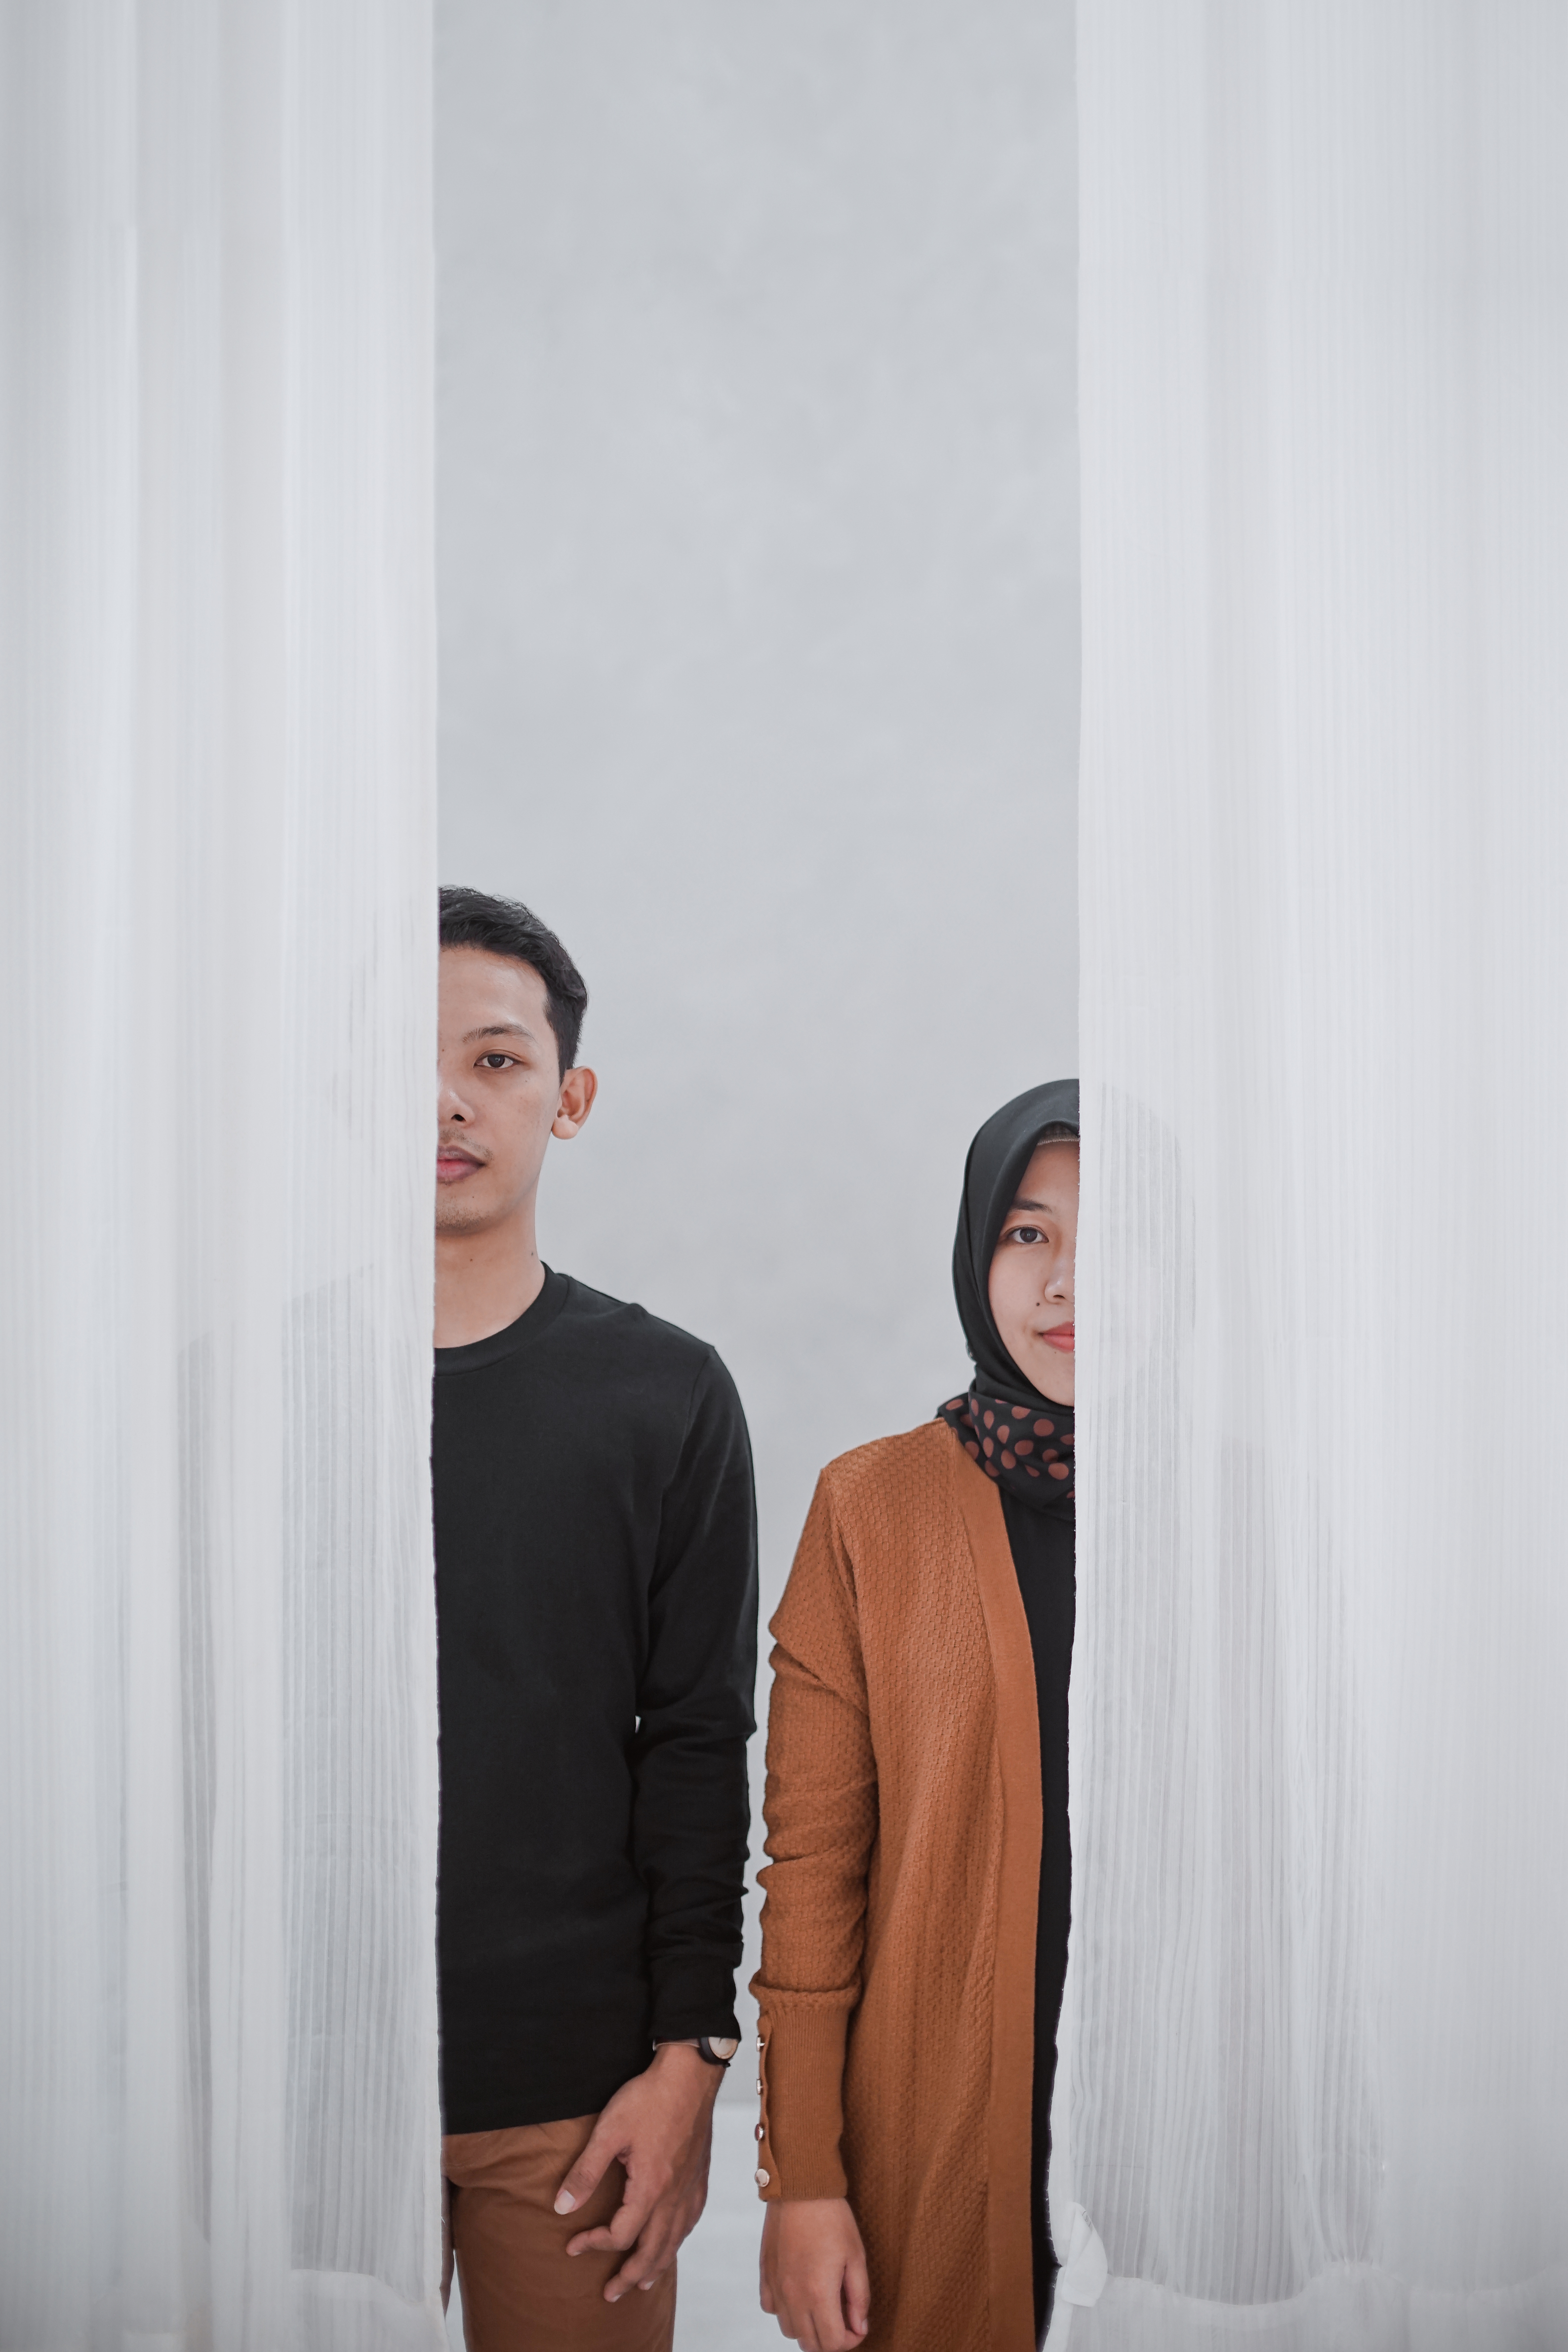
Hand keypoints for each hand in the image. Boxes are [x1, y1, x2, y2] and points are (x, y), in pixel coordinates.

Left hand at [553, 2042, 720, 2301]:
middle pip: (653, 2251)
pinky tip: (672, 2240)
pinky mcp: (699, 2175)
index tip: (573, 2244)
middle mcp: (674, 2195)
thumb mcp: (608, 2131)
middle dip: (629, 2277)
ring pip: (675, 2241)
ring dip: (656, 2266)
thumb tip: (562, 2208)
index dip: (595, 2245)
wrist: (690, 2073)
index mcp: (650, 2188)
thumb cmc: (649, 2097)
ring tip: (643, 2282)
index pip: (621, 2235)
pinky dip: (678, 2240)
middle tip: (611, 2294)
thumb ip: (585, 2172)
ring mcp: (690, 2187)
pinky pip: (690, 2221)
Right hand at [760, 2197, 869, 2350]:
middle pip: (810, 2344)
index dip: (850, 2341)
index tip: (857, 2326)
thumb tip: (860, 2328)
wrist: (800, 2186)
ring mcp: (776, 2286)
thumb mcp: (856, 2256)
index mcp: (819, 2293)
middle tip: (842, 2320)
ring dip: (807, 2328)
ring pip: (790, 2330)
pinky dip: (785, 2310)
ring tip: (822, 2306)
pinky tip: (799, 2293)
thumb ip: (859, 2297)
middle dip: (830, 2340)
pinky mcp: (765, 2273)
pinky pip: (771, 2309)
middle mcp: (793, 2295)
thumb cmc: (832, 2218)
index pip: (833, 2343)